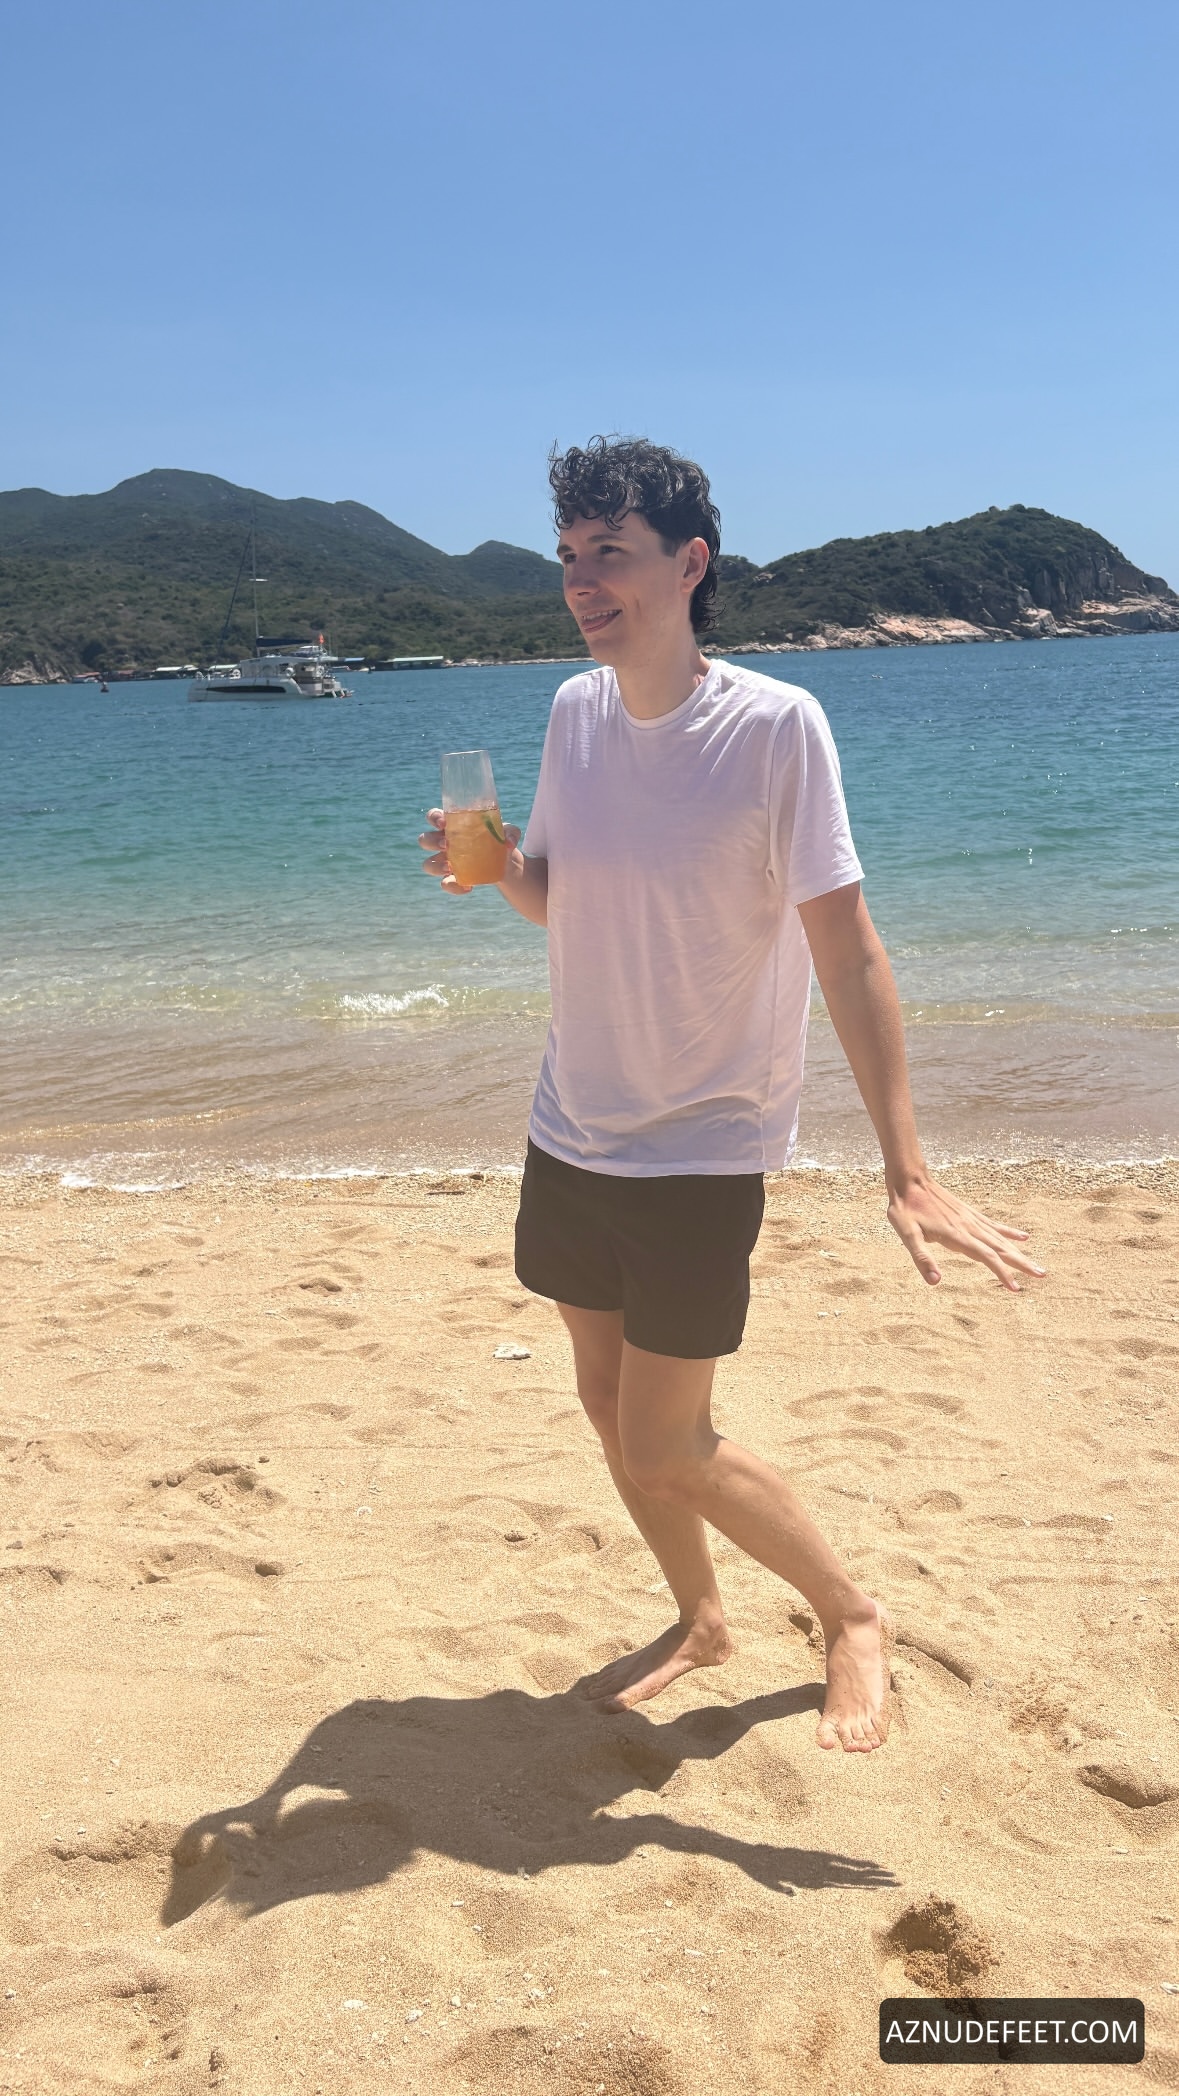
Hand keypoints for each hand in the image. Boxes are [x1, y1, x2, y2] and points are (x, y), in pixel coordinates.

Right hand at [419, 807, 520, 895]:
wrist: (505, 864)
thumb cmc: (500, 840)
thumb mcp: (509, 832)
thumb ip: (511, 832)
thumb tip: (508, 843)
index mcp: (452, 825)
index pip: (433, 816)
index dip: (433, 818)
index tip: (443, 823)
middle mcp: (443, 842)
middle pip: (424, 839)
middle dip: (432, 842)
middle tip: (447, 844)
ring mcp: (445, 861)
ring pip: (427, 864)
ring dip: (435, 866)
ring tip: (450, 867)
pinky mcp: (452, 878)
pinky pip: (445, 884)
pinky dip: (453, 886)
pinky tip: (468, 886)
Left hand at [886, 1174, 1045, 1291]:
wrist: (910, 1180)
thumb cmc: (905, 1210)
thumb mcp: (907, 1235)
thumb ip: (922, 1258)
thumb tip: (935, 1282)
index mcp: (956, 1236)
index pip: (987, 1257)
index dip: (1002, 1273)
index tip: (1016, 1288)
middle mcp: (969, 1227)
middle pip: (1001, 1249)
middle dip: (1022, 1264)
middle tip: (1042, 1275)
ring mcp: (971, 1219)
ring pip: (1001, 1239)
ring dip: (1020, 1253)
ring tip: (1037, 1265)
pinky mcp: (969, 1214)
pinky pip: (994, 1225)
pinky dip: (1010, 1232)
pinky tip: (1023, 1237)